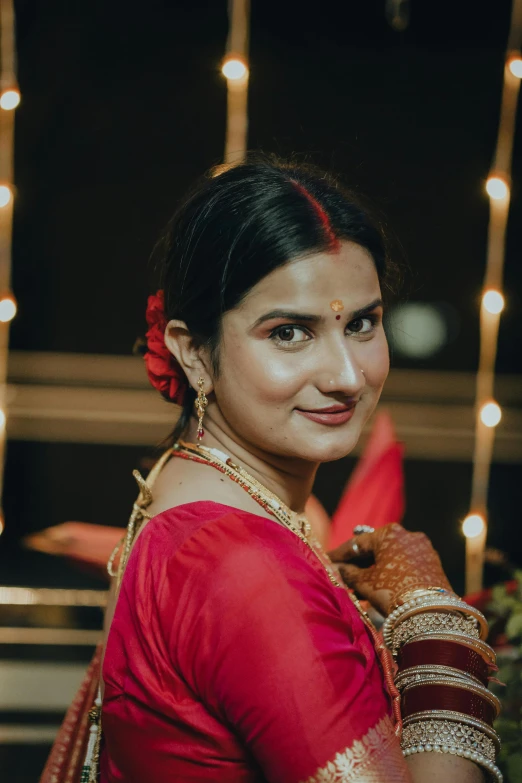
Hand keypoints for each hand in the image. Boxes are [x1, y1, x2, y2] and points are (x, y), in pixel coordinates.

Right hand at [327, 523, 451, 615]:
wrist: (430, 613)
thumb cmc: (392, 591)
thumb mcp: (365, 582)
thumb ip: (347, 572)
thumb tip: (334, 568)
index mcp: (389, 532)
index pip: (358, 543)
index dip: (340, 554)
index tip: (327, 559)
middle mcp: (408, 535)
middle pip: (376, 548)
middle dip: (359, 563)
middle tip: (342, 574)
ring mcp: (423, 548)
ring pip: (391, 557)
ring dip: (374, 569)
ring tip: (358, 586)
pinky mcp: (432, 563)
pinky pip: (404, 564)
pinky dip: (390, 572)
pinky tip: (379, 586)